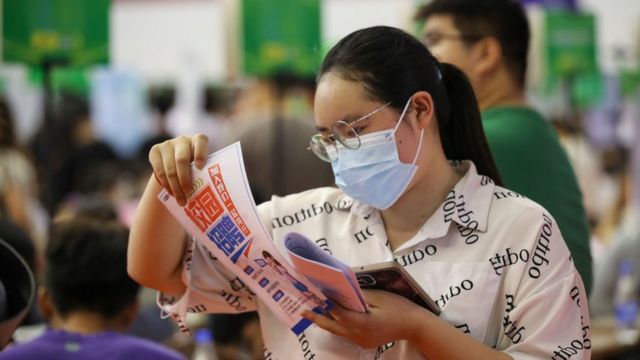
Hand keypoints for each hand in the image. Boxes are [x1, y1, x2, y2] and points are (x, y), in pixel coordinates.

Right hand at [149, 134, 208, 205]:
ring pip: (170, 169)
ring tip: (181, 201)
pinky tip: (172, 193)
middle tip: (188, 194)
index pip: (201, 140)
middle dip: (185, 180)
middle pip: (181, 160)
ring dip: (175, 188)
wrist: (175, 165)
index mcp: (198, 140)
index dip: (200, 153)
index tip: (200, 167)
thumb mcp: (203, 167)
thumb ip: (206, 172)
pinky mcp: (155, 151)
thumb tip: (216, 194)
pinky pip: (159, 171)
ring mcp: (167, 144)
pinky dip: (166, 185)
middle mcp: (183, 140)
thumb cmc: (196, 169)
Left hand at [301, 290, 427, 348]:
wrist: (414, 326)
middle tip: (303, 311)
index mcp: (363, 322)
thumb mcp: (380, 297)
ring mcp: (361, 341)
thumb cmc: (399, 308)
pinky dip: (338, 324)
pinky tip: (334, 317)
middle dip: (317, 317)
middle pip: (333, 326)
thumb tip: (342, 290)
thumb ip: (359, 296)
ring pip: (339, 331)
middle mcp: (359, 335)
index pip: (339, 313)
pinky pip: (347, 334)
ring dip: (327, 321)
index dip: (327, 303)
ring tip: (313, 311)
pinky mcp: (364, 343)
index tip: (316, 292)